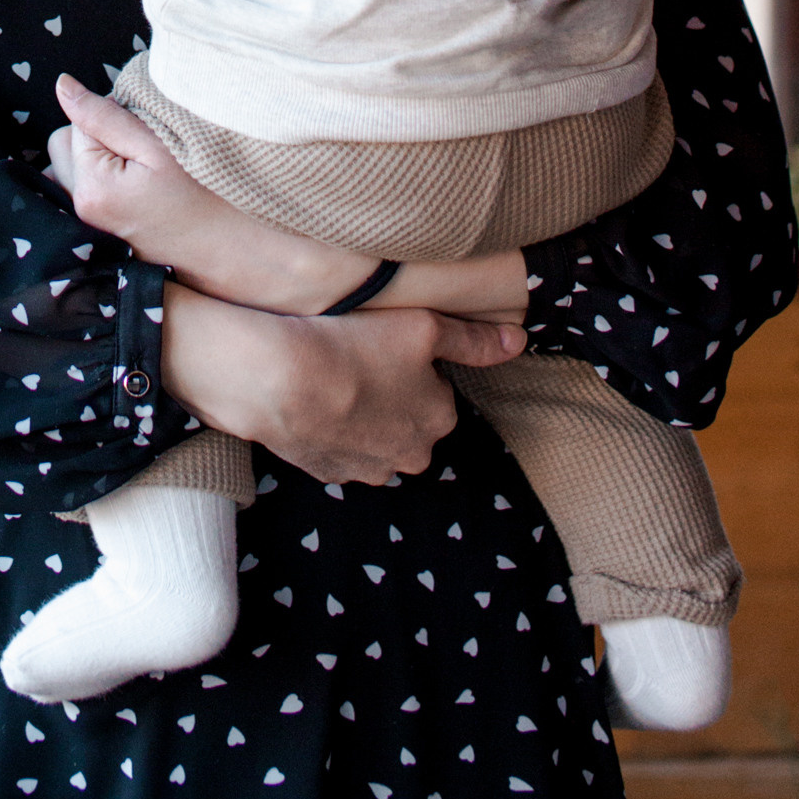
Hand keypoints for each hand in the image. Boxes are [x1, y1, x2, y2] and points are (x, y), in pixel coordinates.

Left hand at [48, 75, 384, 315]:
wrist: (238, 252)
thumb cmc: (208, 194)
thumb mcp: (158, 144)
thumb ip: (104, 115)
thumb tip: (62, 86)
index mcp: (92, 189)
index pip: (76, 124)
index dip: (111, 115)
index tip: (146, 129)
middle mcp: (84, 214)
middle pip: (66, 147)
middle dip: (95, 135)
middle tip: (142, 146)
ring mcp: (94, 229)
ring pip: (76, 168)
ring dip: (99, 157)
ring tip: (143, 167)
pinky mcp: (107, 235)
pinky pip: (91, 189)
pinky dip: (109, 179)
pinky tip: (142, 187)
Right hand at [160, 283, 523, 489]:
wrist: (279, 377)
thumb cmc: (355, 342)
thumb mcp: (424, 326)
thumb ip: (473, 339)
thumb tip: (519, 342)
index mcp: (438, 419)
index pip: (435, 391)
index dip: (410, 364)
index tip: (385, 344)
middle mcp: (409, 455)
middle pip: (406, 420)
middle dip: (389, 396)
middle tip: (359, 357)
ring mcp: (364, 468)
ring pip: (371, 436)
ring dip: (358, 414)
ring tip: (331, 374)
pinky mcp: (324, 472)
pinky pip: (334, 448)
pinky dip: (327, 427)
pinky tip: (311, 397)